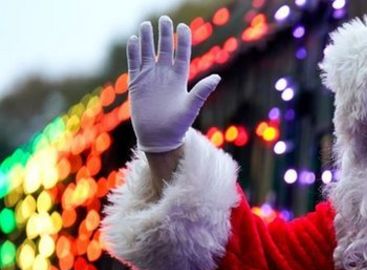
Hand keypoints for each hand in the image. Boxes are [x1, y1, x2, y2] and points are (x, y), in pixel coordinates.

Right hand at [127, 16, 220, 152]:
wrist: (158, 137)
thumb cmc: (177, 125)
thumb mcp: (191, 107)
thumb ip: (202, 91)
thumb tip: (218, 77)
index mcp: (179, 79)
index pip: (181, 55)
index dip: (182, 41)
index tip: (183, 26)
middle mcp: (164, 75)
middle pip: (164, 49)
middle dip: (164, 34)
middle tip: (164, 19)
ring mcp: (150, 78)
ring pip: (148, 53)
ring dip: (146, 39)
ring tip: (145, 25)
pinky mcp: (137, 83)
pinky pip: (134, 64)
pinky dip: (133, 52)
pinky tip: (134, 40)